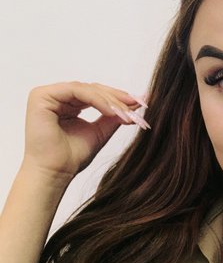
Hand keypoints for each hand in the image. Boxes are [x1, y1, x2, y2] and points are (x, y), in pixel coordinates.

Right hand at [22, 81, 149, 178]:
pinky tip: (111, 111)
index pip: (97, 94)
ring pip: (87, 89)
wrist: (55, 173)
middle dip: (118, 98)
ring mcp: (48, 95)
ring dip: (110, 101)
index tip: (141, 103)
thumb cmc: (72, 157)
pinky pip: (76, 91)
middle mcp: (57, 97)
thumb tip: (135, 104)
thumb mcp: (100, 132)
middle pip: (93, 89)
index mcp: (68, 104)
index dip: (119, 98)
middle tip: (138, 104)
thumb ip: (113, 117)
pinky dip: (97, 100)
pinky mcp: (42, 96)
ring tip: (126, 114)